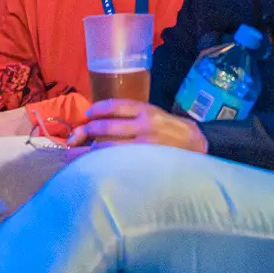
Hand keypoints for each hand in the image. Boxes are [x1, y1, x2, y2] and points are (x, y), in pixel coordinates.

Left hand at [68, 100, 206, 152]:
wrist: (200, 148)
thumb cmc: (175, 132)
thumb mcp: (158, 115)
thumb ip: (134, 117)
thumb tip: (102, 121)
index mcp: (148, 111)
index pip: (117, 106)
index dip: (98, 109)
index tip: (88, 113)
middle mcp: (145, 127)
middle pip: (106, 128)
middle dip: (86, 132)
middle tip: (74, 138)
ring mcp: (144, 147)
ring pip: (107, 148)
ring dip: (87, 151)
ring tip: (74, 155)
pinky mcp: (143, 164)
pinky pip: (116, 163)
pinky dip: (101, 163)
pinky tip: (92, 166)